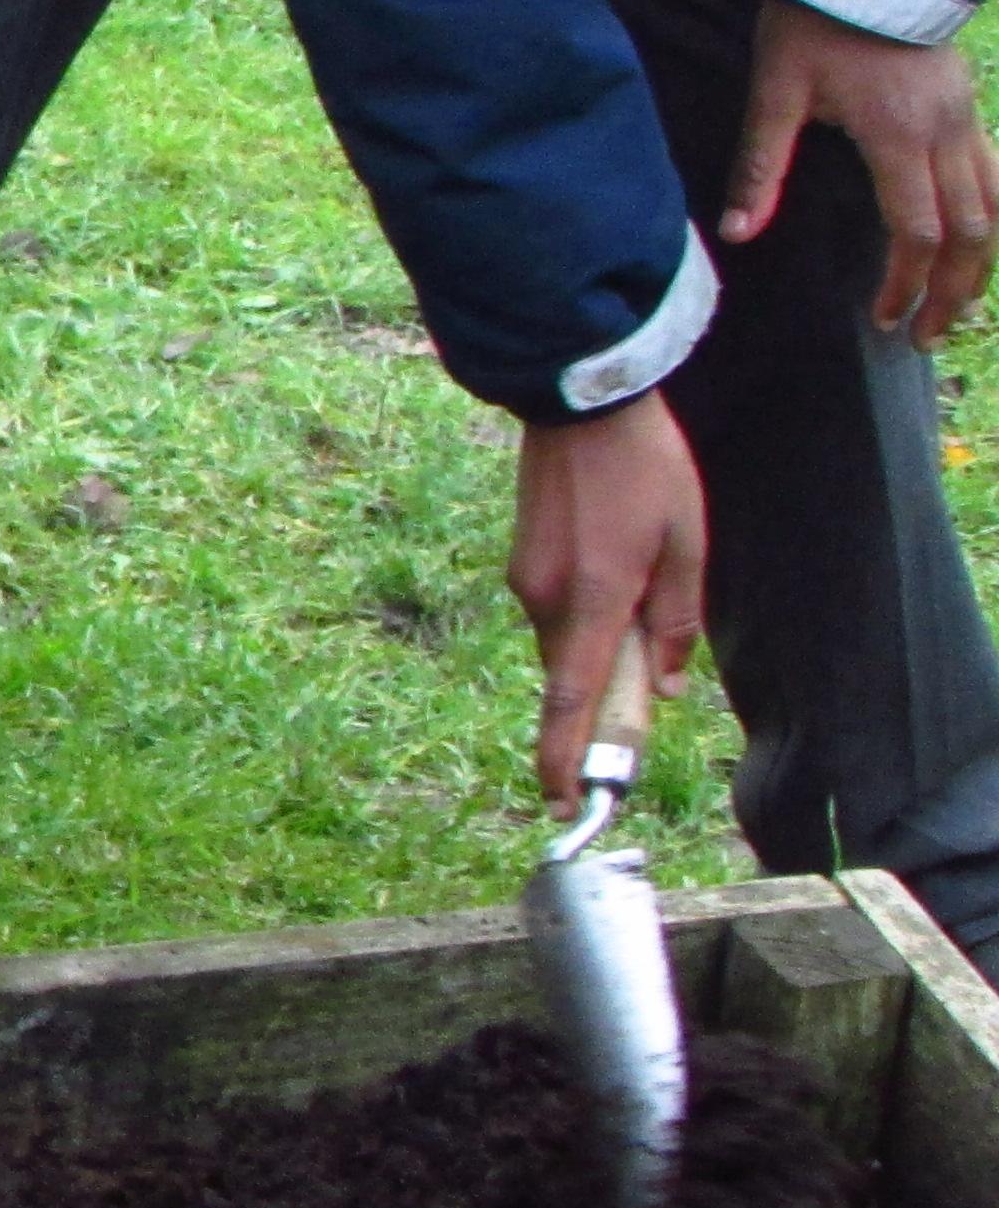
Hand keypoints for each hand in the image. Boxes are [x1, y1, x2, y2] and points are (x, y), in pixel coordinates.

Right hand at [510, 393, 703, 800]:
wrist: (578, 405)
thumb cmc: (646, 471)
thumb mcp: (686, 545)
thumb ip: (676, 623)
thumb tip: (663, 688)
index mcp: (596, 600)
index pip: (573, 700)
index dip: (566, 756)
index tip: (564, 803)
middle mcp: (547, 601)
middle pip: (575, 674)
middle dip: (610, 684)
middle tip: (657, 654)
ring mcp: (527, 582)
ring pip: (568, 641)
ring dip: (602, 638)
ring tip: (643, 568)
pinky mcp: (521, 564)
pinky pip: (557, 611)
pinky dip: (587, 611)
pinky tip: (615, 555)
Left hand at [723, 0, 998, 342]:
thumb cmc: (815, 22)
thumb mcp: (775, 90)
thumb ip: (760, 164)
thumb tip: (738, 230)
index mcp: (899, 137)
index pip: (917, 233)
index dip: (904, 284)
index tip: (881, 319)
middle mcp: (947, 133)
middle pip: (972, 233)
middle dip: (953, 291)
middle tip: (925, 336)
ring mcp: (969, 117)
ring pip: (997, 206)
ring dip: (981, 262)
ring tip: (957, 305)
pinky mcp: (972, 105)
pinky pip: (998, 174)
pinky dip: (993, 218)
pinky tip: (978, 243)